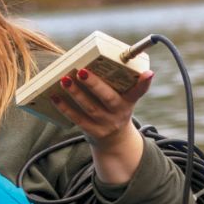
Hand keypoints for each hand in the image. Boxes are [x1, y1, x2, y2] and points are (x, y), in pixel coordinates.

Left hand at [42, 65, 156, 186]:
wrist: (115, 141)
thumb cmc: (114, 110)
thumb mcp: (122, 99)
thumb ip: (114, 83)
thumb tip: (91, 62)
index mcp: (129, 101)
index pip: (138, 91)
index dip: (144, 82)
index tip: (148, 73)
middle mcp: (119, 113)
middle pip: (108, 98)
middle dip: (94, 84)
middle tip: (81, 71)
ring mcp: (106, 124)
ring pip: (90, 108)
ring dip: (76, 94)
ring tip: (65, 80)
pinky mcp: (93, 132)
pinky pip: (77, 119)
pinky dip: (65, 108)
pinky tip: (55, 96)